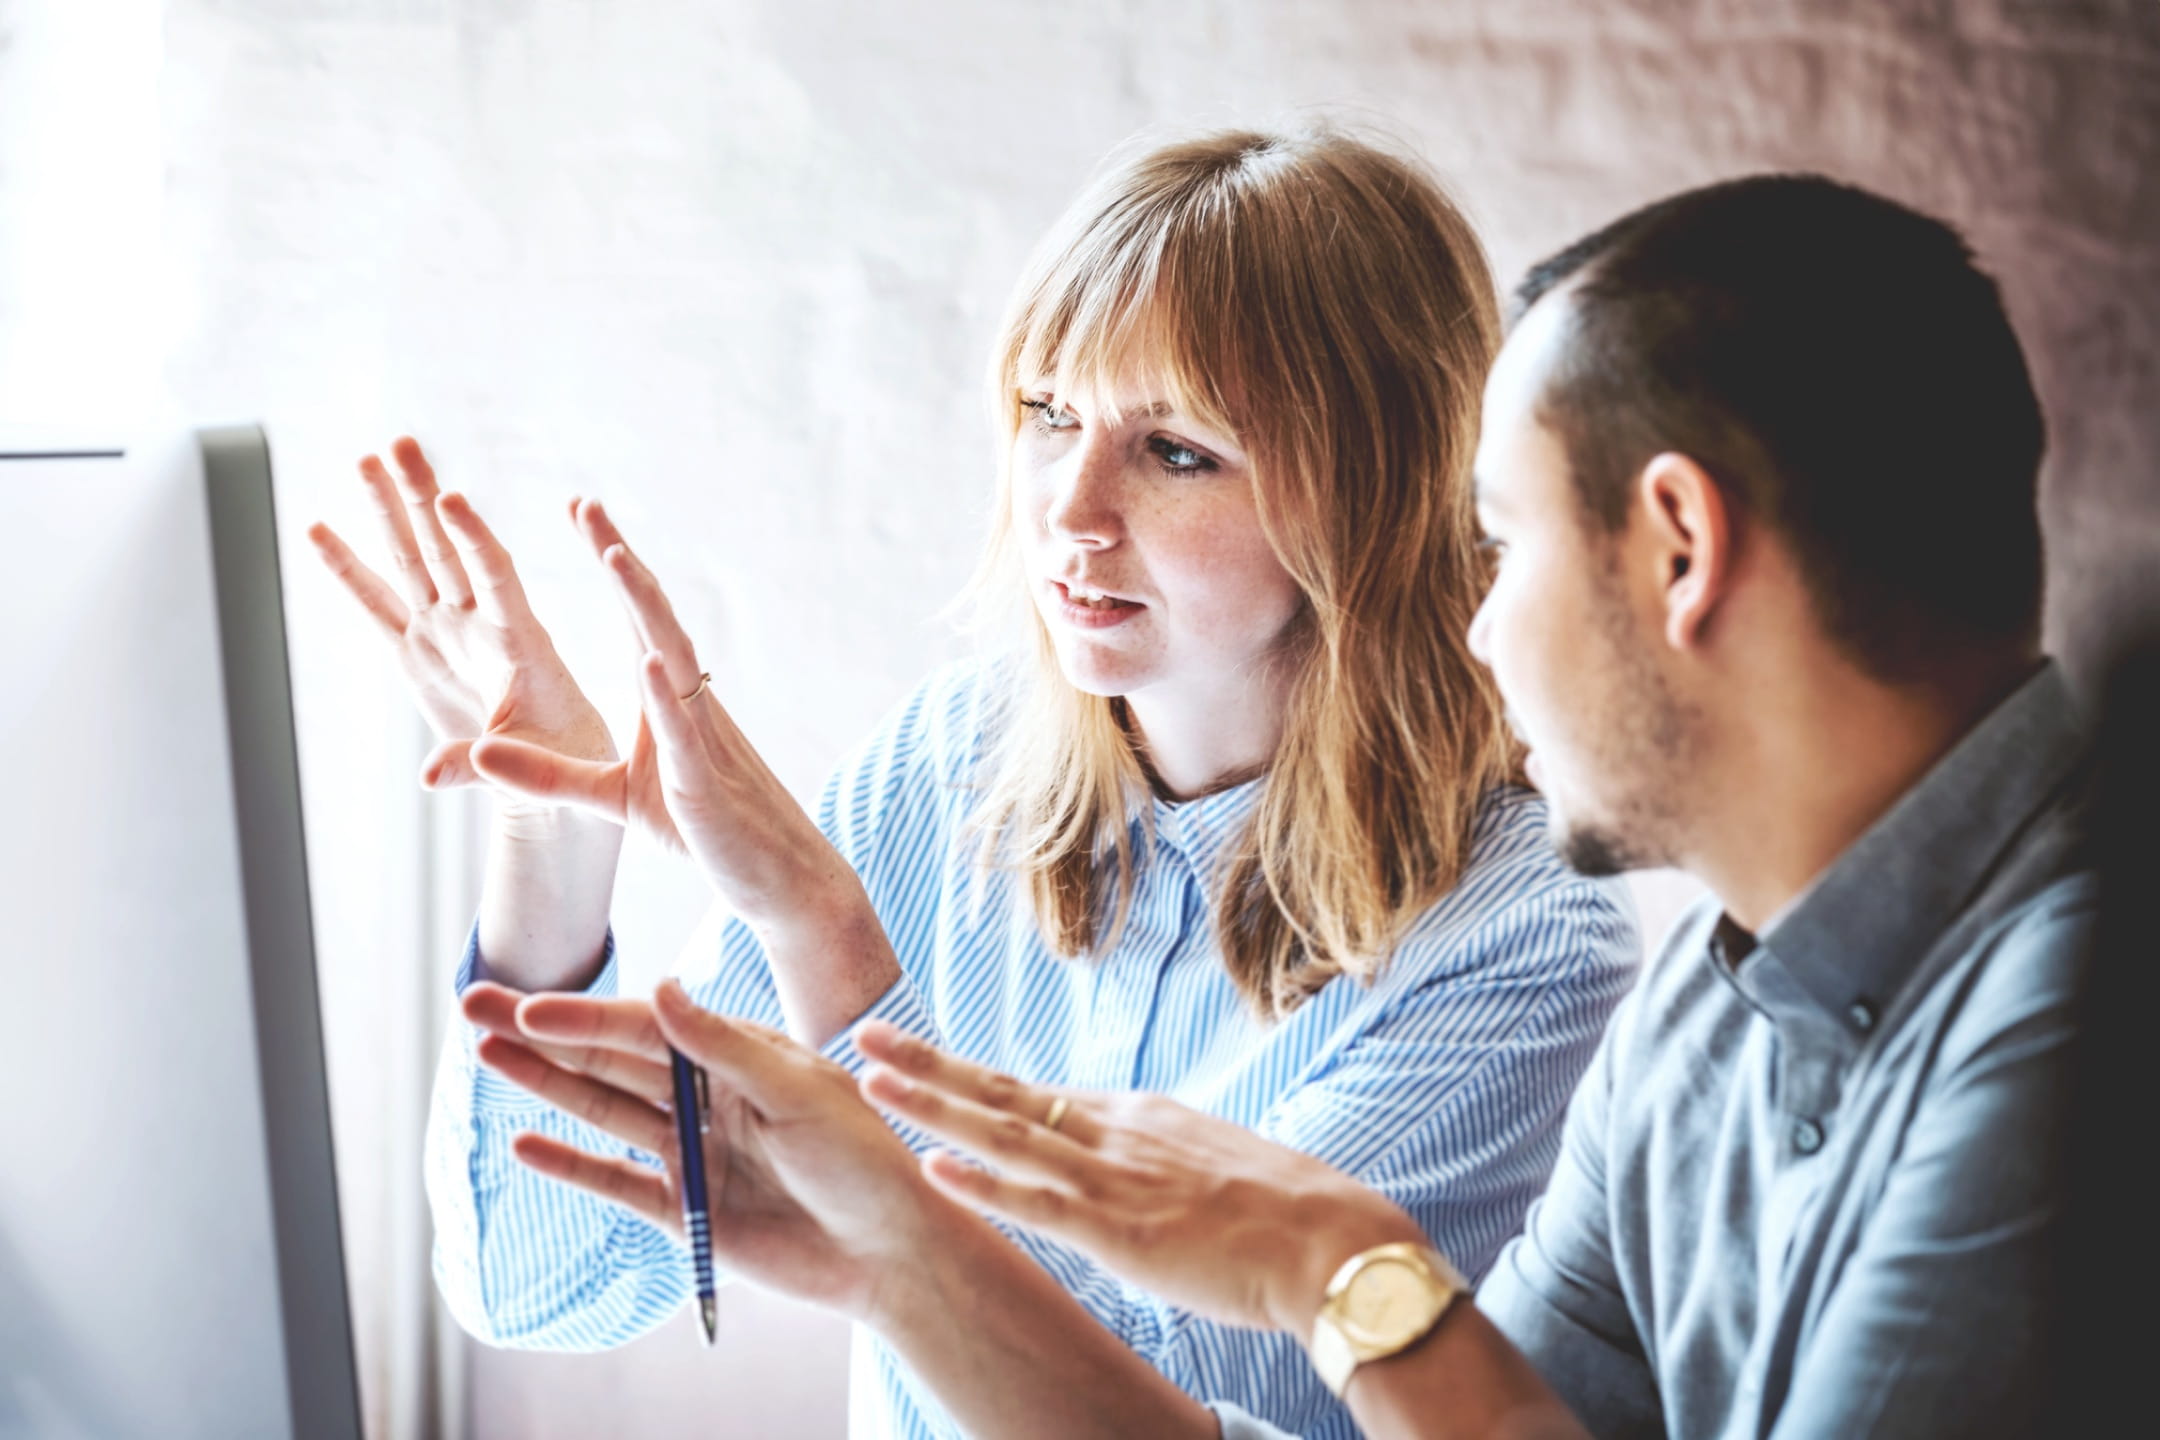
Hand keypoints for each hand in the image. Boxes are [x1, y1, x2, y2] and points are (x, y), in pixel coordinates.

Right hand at [306, 437, 616, 810]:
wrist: (555, 770)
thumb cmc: (563, 762)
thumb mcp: (534, 767)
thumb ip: (480, 766)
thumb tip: (428, 780)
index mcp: (520, 641)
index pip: (495, 577)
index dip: (473, 539)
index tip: (452, 499)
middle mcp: (478, 624)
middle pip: (446, 549)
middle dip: (422, 497)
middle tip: (400, 444)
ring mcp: (445, 632)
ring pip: (411, 561)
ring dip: (389, 512)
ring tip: (365, 459)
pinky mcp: (418, 652)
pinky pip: (375, 605)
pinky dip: (347, 570)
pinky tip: (319, 529)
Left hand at [463, 500, 856, 930]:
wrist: (778, 879)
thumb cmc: (704, 831)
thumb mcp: (612, 799)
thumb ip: (548, 775)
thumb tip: (480, 751)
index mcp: (668, 699)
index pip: (637, 616)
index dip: (612, 562)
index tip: (582, 511)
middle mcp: (689, 702)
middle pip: (653, 616)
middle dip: (620, 558)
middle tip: (586, 504)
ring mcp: (702, 737)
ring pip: (673, 657)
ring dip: (644, 606)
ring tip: (614, 556)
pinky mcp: (704, 784)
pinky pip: (684, 732)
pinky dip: (665, 693)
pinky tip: (649, 658)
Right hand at [464, 978, 965, 1321]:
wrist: (890, 1249)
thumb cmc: (864, 1157)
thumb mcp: (799, 1091)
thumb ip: (723, 1046)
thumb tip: (662, 988)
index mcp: (738, 1055)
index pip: (645, 1027)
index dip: (585, 1017)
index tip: (531, 1005)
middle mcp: (708, 1096)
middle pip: (610, 1059)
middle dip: (542, 1033)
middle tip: (473, 1004)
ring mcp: (692, 1152)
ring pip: (603, 1111)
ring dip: (545, 1084)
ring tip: (485, 1055)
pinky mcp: (687, 1210)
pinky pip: (616, 1182)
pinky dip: (571, 1165)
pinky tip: (524, 1143)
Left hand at [855, 1021, 1428, 1337]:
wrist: (1334, 1241)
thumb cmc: (1283, 1212)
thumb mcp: (1204, 1162)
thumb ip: (1153, 1159)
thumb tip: (1124, 1164)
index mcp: (1134, 1117)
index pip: (1032, 1092)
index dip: (966, 1075)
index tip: (914, 1055)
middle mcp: (1115, 1133)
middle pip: (1002, 1091)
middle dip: (928, 1064)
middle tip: (864, 1034)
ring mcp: (1114, 1179)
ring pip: (1004, 1135)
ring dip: (932, 1108)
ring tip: (871, 1082)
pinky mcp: (1121, 1232)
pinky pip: (1039, 1206)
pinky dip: (982, 1187)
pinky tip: (935, 1169)